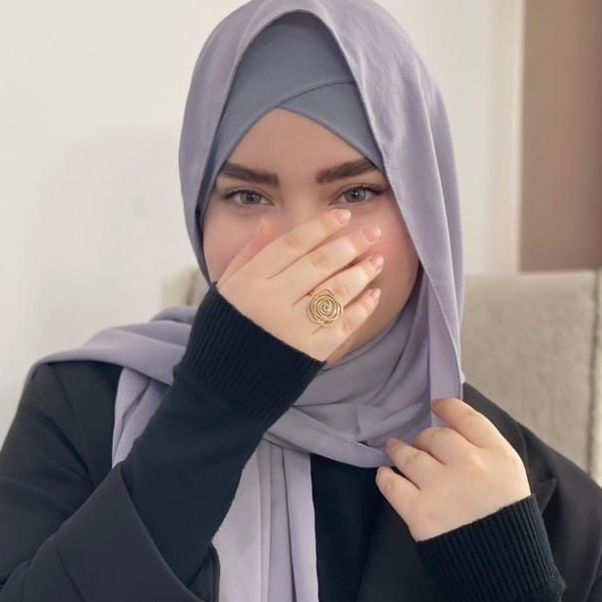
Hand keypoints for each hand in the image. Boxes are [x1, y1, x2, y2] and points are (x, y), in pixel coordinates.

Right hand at [215, 209, 383, 362]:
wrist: (224, 386)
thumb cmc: (226, 331)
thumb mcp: (226, 288)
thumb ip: (248, 255)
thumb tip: (269, 222)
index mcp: (250, 282)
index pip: (292, 244)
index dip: (321, 226)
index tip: (344, 215)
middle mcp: (273, 302)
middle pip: (320, 263)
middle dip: (351, 244)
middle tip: (372, 232)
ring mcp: (294, 328)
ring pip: (336, 291)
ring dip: (362, 273)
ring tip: (377, 260)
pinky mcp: (311, 352)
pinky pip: (344, 324)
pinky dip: (363, 308)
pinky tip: (373, 294)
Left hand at [375, 397, 531, 542]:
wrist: (504, 571)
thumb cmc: (508, 525)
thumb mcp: (512, 480)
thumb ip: (488, 453)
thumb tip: (454, 430)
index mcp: (499, 456)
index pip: (467, 417)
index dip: (447, 407)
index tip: (436, 406)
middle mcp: (470, 466)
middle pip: (436, 436)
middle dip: (425, 438)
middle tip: (419, 443)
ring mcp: (443, 488)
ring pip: (410, 455)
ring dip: (400, 451)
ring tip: (395, 449)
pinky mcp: (420, 512)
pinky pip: (391, 484)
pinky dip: (386, 477)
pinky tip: (386, 475)